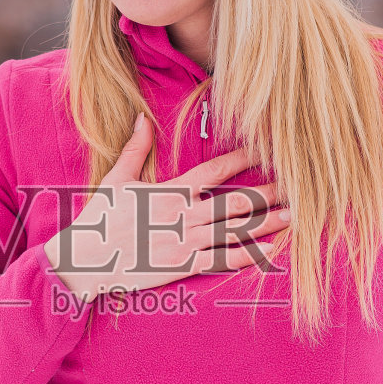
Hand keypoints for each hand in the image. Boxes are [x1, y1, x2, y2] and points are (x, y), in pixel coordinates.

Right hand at [43, 112, 289, 304]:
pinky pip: (223, 261)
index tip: (266, 151)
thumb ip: (135, 148)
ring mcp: (185, 243)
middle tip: (297, 186)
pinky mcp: (183, 267)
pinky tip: (270, 250)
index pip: (215, 171)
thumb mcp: (116, 179)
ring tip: (296, 216)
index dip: (243, 159)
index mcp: (170, 192)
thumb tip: (143, 116)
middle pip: (236, 202)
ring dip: (268, 223)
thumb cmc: (100, 218)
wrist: (85, 260)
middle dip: (268, 193)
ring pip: (236, 231)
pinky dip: (248, 256)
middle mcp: (183, 216)